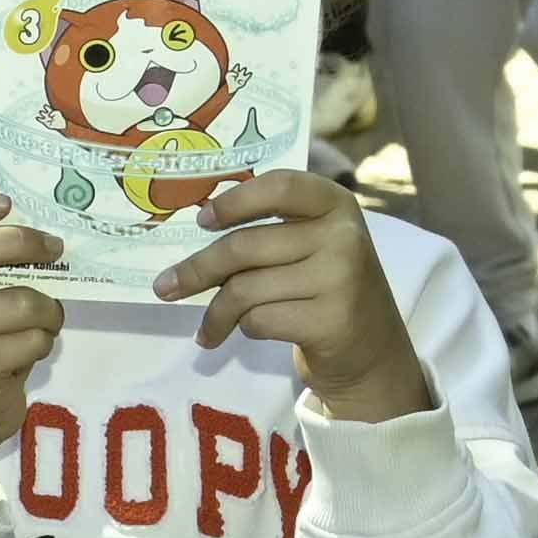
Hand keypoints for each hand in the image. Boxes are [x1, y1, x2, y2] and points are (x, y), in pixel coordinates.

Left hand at [172, 169, 432, 422]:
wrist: (371, 351)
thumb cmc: (324, 289)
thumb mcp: (310, 246)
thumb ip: (268, 231)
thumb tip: (187, 238)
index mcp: (334, 204)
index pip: (279, 186)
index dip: (234, 201)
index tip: (200, 220)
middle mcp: (343, 235)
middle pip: (245, 246)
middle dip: (196, 270)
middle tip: (165, 287)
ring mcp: (342, 277)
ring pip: (245, 289)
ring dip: (216, 313)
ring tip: (208, 329)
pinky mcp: (333, 320)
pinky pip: (259, 320)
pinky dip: (243, 329)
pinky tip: (246, 334)